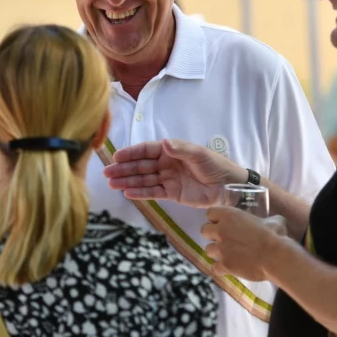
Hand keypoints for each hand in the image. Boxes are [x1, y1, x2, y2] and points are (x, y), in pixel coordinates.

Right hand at [103, 138, 245, 207]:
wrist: (229, 187)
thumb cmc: (216, 165)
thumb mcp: (199, 154)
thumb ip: (180, 149)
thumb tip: (163, 143)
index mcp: (171, 151)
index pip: (146, 150)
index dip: (131, 153)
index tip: (117, 157)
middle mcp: (166, 164)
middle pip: (141, 166)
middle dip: (124, 169)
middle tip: (107, 173)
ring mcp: (168, 179)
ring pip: (144, 180)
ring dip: (128, 181)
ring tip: (112, 184)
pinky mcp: (172, 194)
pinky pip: (153, 192)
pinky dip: (140, 193)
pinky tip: (128, 193)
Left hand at [200, 206, 278, 281]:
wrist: (275, 257)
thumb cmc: (275, 235)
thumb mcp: (273, 221)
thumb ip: (267, 221)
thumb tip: (272, 223)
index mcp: (230, 216)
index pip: (210, 212)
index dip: (215, 218)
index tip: (222, 222)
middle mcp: (221, 231)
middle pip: (204, 230)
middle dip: (211, 234)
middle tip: (223, 238)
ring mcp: (221, 249)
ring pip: (208, 250)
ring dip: (216, 252)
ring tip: (227, 254)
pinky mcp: (224, 265)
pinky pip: (215, 267)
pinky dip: (220, 269)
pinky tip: (228, 268)